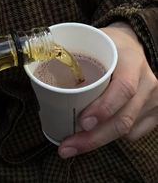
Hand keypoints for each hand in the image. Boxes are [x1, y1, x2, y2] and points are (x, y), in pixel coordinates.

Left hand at [58, 22, 157, 158]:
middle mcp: (146, 82)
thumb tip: (40, 63)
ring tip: (74, 144)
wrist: (132, 46)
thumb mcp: (94, 40)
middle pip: (124, 117)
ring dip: (99, 140)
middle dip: (94, 137)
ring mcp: (153, 98)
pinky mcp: (154, 111)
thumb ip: (73, 53)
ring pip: (128, 129)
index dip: (104, 108)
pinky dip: (114, 137)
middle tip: (68, 146)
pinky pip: (135, 133)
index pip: (124, 88)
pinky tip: (97, 132)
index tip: (82, 122)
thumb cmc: (109, 44)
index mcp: (131, 61)